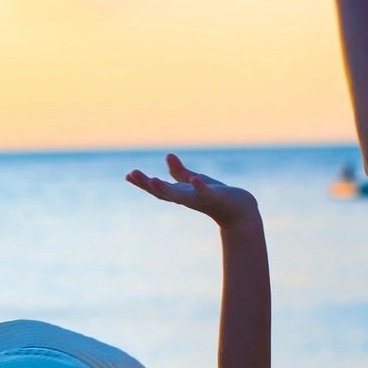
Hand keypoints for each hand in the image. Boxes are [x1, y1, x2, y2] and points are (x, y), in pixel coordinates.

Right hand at [126, 154, 259, 230]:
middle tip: (132, 174)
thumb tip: (167, 155)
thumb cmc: (216, 197)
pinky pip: (205, 192)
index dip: (142, 182)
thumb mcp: (194, 182)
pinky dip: (199, 187)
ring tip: (152, 179)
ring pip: (179, 195)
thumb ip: (180, 172)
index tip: (128, 175)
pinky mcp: (214, 198)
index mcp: (180, 194)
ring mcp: (199, 199)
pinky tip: (194, 178)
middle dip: (146, 184)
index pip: (158, 188)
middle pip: (162, 192)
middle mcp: (186, 198)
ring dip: (165, 188)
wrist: (239, 212)